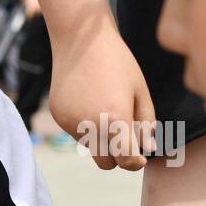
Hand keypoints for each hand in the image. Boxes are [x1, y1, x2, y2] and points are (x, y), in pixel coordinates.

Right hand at [48, 22, 155, 171]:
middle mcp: (89, 127)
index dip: (136, 162)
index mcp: (115, 120)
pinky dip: (85, 124)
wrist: (81, 41)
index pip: (126, 161)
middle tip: (125, 137)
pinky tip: (88, 99)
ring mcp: (70, 123)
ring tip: (104, 105)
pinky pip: (76, 132)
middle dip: (117, 156)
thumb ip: (145, 123)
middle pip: (106, 163)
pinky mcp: (58, 117)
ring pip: (90, 146)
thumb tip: (147, 148)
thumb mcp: (140, 91)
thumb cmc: (118, 63)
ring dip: (100, 136)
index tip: (140, 156)